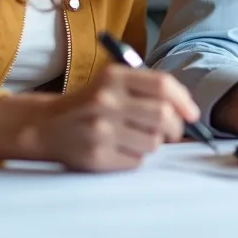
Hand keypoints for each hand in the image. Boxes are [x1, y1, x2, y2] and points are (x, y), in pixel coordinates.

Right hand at [0, 64, 198, 171]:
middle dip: (174, 127)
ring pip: (153, 142)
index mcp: (113, 77)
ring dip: (152, 143)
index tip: (191, 114)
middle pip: (162, 115)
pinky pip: (136, 161)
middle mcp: (105, 101)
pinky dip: (136, 157)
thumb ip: (147, 89)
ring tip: (136, 138)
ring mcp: (99, 130)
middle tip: (171, 132)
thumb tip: (187, 110)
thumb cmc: (90, 103)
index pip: (162, 84)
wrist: (46, 125)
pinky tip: (121, 149)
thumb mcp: (112, 83)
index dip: (183, 100)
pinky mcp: (96, 156)